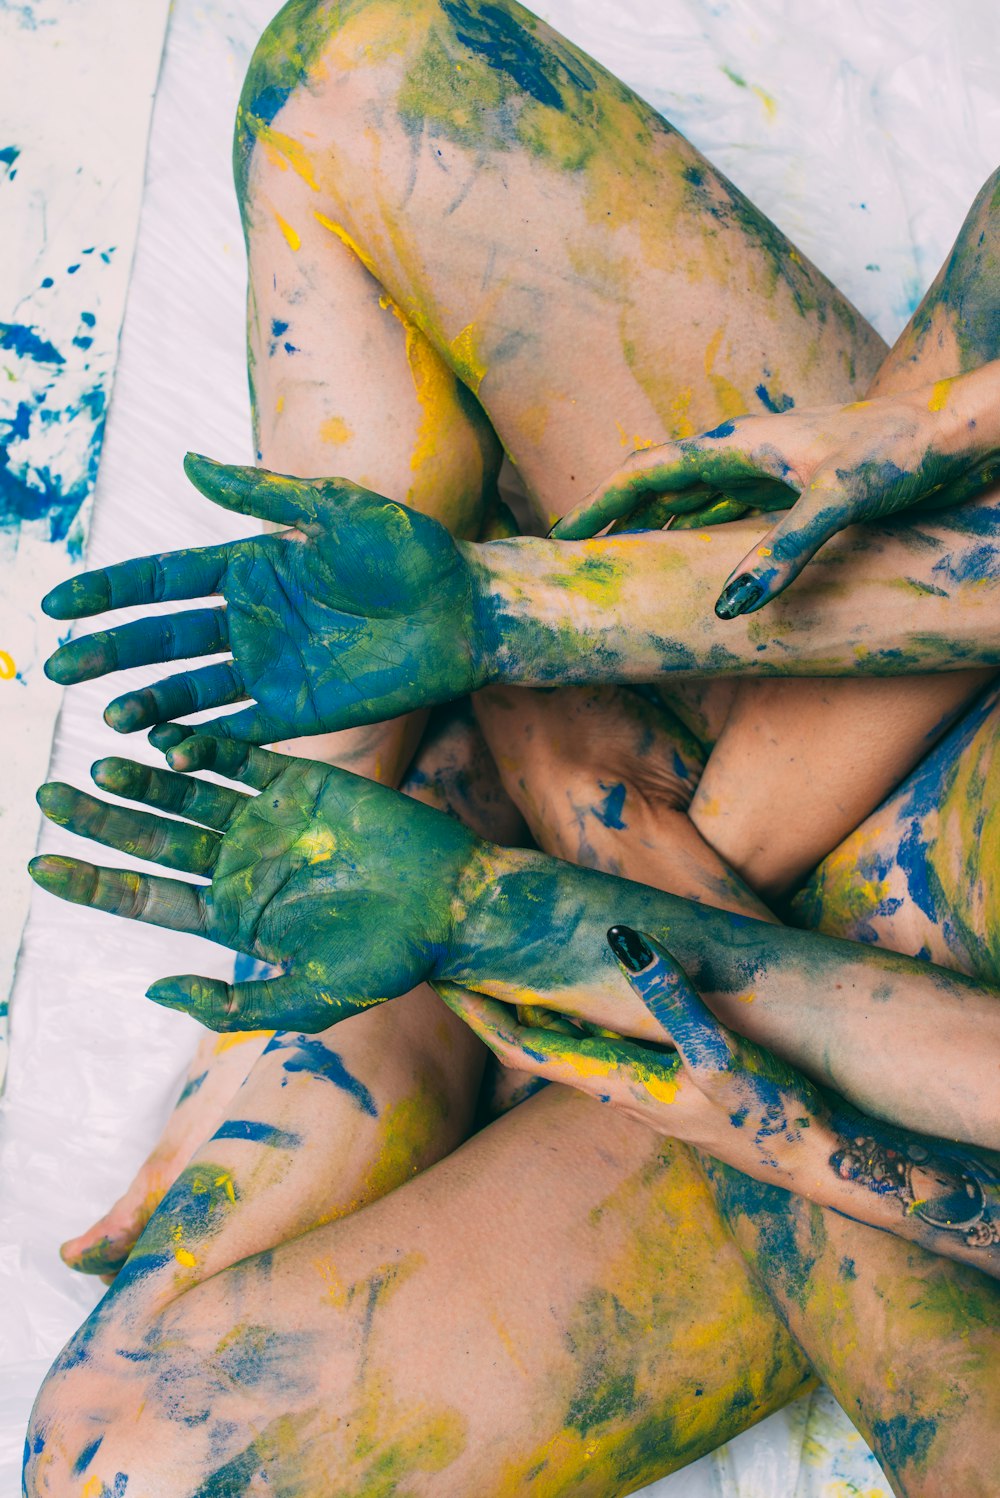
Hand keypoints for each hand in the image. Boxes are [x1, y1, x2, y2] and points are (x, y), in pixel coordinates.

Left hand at [28, 727, 477, 1029]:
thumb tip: (154, 990)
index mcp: (232, 915)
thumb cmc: (387, 961)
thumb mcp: (305, 1001)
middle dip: (100, 820)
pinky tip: (165, 739)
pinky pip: (242, 758)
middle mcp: (241, 863)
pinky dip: (205, 746)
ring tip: (96, 766)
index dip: (94, 881)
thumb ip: (231, 1004)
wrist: (452, 904)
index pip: (145, 895)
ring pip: (188, 793)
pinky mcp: (303, 782)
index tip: (42, 866)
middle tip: (48, 796)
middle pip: (153, 838)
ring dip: (143, 780)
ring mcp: (269, 820)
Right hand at [42, 455, 490, 740]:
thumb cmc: (409, 549)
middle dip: (109, 649)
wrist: (467, 609)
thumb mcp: (335, 509)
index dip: (110, 590)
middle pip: (163, 636)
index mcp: (250, 566)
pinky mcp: (301, 711)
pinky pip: (241, 729)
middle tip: (58, 665)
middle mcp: (251, 620)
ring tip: (109, 715)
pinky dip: (204, 741)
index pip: (164, 579)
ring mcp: (272, 668)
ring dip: (150, 702)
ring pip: (192, 689)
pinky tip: (167, 749)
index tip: (58, 602)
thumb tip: (188, 463)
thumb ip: (263, 495)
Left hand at [439, 926, 830, 1184]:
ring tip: (502, 968)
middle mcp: (619, 1088)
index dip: (480, 1013)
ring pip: (569, 1045)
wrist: (820, 1162)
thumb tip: (622, 942)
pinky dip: (580, 1015)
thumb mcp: (721, 1054)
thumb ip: (671, 999)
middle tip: (451, 960)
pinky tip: (586, 992)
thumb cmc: (771, 1115)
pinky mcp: (670, 1081)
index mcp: (619, 1083)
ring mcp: (644, 1087)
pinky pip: (607, 1043)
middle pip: (535, 1044)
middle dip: (493, 1006)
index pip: (524, 1047)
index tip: (438, 977)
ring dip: (532, 1010)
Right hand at [551, 376, 999, 614]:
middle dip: (616, 519)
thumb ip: (784, 552)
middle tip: (579, 558)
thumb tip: (727, 608)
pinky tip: (696, 557)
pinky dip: (698, 534)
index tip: (560, 537)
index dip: (599, 506)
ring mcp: (768, 470)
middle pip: (660, 487)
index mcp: (738, 445)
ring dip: (654, 528)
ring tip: (622, 562)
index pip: (646, 474)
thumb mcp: (838, 503)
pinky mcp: (794, 488)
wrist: (957, 432)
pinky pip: (726, 513)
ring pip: (691, 500)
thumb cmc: (900, 452)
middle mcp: (744, 453)